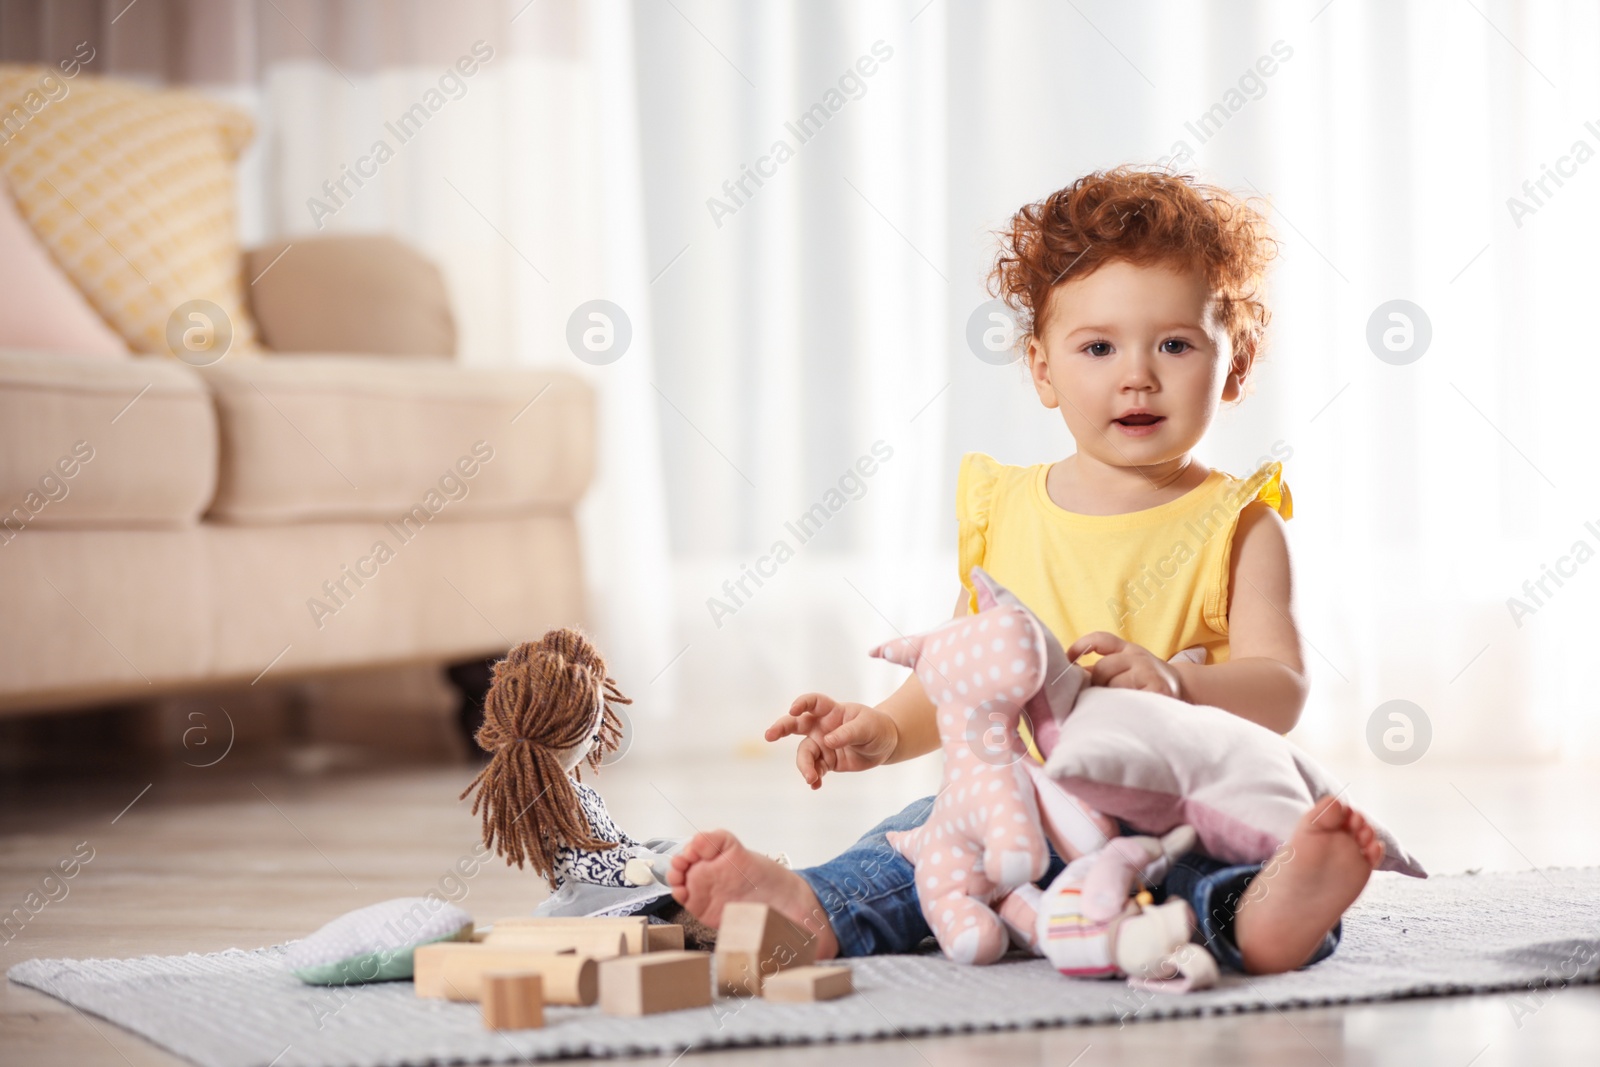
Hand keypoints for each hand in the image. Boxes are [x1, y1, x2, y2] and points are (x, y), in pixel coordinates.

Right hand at [764, 694, 898, 789]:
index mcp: (831, 712)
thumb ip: (848, 733)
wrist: (884, 746)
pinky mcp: (826, 761)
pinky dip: (813, 778)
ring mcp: (822, 744)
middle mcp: (821, 726)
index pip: (813, 703)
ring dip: (804, 766)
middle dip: (781, 728)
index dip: (802, 704)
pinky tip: (816, 785)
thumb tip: (828, 741)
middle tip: (769, 735)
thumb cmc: (875, 728)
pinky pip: (814, 769)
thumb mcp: (866, 727)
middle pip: (796, 725)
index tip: (793, 710)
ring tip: (811, 779)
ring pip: (804, 753)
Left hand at [1064, 632, 1186, 700]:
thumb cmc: (1144, 681)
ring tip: (1119, 705)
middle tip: (1104, 696)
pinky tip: (1127, 711)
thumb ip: (1100, 670)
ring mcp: (1149, 672)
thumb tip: (1069, 677)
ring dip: (1111, 698)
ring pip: (1114, 685)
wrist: (1183, 691)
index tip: (1068, 658)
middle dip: (1098, 684)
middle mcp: (1138, 657)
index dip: (1082, 646)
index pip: (1101, 640)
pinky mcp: (1158, 690)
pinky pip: (1129, 700)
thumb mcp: (1125, 667)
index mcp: (1127, 650)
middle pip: (1103, 668)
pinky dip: (1123, 708)